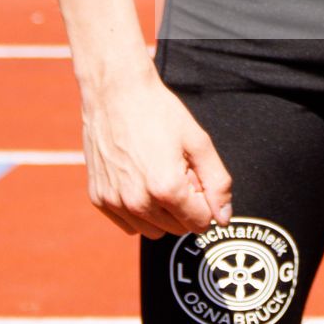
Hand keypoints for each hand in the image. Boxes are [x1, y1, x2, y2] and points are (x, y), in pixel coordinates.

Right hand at [80, 69, 232, 239]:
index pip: (200, 222)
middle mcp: (138, 202)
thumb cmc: (159, 112)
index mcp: (166, 188)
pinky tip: (140, 179)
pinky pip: (129, 224)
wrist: (115, 93)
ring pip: (153, 231)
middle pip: (178, 228)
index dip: (205, 200)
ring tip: (158, 174)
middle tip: (178, 171)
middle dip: (185, 206)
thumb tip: (224, 218)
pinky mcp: (99, 200)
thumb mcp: (198, 141)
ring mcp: (115, 203)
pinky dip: (139, 211)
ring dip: (162, 213)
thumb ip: (217, 182)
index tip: (195, 176)